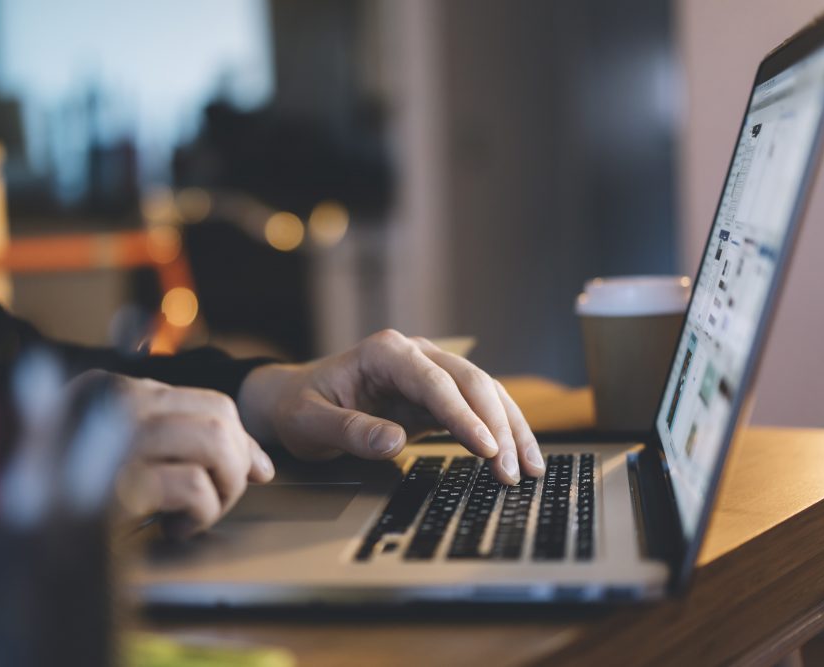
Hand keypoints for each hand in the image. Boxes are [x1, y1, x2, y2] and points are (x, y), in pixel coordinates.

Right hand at [81, 373, 274, 536]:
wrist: (13, 538)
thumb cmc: (72, 497)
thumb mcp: (128, 457)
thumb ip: (187, 445)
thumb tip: (261, 466)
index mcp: (117, 391)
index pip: (212, 403)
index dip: (241, 442)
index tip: (248, 474)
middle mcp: (115, 404)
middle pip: (220, 420)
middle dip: (235, 467)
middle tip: (215, 501)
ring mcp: (113, 439)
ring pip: (214, 445)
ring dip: (221, 492)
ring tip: (195, 515)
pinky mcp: (117, 483)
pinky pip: (193, 487)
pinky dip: (200, 516)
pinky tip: (173, 529)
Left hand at [238, 330, 542, 484]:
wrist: (295, 399)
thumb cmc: (300, 407)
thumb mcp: (310, 422)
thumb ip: (350, 431)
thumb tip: (394, 443)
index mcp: (386, 351)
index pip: (435, 382)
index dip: (464, 415)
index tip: (486, 448)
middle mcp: (415, 355)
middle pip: (471, 382)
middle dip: (496, 427)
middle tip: (510, 471)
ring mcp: (430, 373)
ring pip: (485, 393)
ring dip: (509, 430)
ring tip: (528, 469)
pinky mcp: (437, 397)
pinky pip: (478, 410)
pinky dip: (500, 433)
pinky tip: (518, 458)